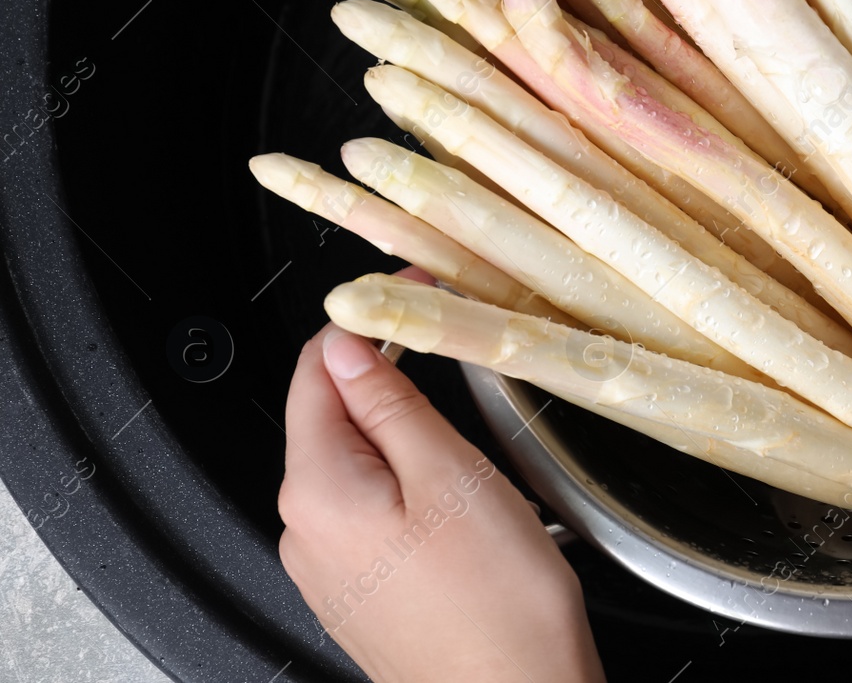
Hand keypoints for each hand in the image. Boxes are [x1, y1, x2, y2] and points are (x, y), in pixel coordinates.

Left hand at [277, 269, 604, 682]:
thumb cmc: (495, 609)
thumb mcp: (451, 475)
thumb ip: (392, 402)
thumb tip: (353, 341)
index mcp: (318, 487)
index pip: (319, 367)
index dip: (370, 318)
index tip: (418, 294)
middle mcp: (305, 529)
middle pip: (336, 416)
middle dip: (394, 380)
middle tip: (462, 367)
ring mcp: (329, 566)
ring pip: (360, 465)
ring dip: (409, 437)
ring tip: (474, 451)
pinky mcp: (360, 591)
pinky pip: (374, 513)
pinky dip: (412, 487)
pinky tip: (464, 505)